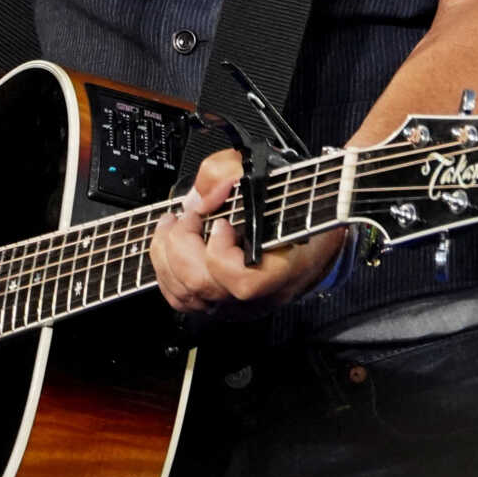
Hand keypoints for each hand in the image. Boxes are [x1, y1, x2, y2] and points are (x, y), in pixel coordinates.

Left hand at [150, 149, 343, 315]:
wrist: (312, 236)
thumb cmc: (294, 207)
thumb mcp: (268, 173)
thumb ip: (229, 172)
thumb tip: (200, 195)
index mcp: (280, 271)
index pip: (241, 282)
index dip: (221, 253)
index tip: (223, 223)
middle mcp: (256, 296)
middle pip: (201, 286)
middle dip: (182, 243)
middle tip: (188, 214)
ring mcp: (236, 305)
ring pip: (185, 295)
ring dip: (167, 255)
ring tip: (172, 225)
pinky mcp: (220, 304)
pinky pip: (180, 299)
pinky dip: (166, 271)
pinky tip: (170, 247)